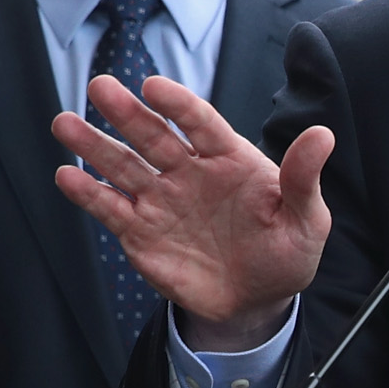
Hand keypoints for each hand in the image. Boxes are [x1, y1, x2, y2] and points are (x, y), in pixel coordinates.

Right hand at [52, 74, 332, 350]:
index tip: (153, 86)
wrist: (258, 301)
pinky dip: (88, 194)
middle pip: (153, 136)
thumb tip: (323, 134)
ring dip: (94, 146)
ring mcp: (161, 200)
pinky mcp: (141, 233)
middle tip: (100, 87)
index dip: (179, 104)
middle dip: (126, 113)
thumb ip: (304, 178)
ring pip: (123, 166)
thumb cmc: (286, 252)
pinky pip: (111, 210)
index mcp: (229, 158)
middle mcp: (189, 172)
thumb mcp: (307, 220)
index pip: (200, 123)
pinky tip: (66, 176)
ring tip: (64, 123)